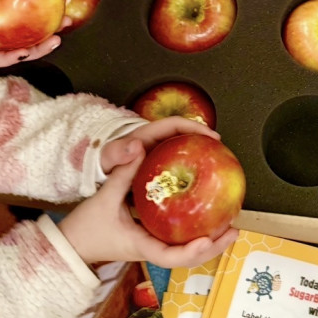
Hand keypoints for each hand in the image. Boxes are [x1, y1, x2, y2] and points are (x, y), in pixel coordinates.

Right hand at [0, 0, 61, 66]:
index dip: (11, 58)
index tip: (24, 52)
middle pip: (19, 49)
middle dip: (39, 48)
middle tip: (55, 39)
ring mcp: (1, 28)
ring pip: (28, 34)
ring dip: (48, 30)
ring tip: (64, 20)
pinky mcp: (7, 13)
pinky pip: (26, 14)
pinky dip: (41, 10)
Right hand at [58, 149, 238, 268]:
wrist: (70, 245)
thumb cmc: (85, 226)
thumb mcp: (104, 197)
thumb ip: (123, 172)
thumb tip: (140, 146)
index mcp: (140, 245)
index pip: (170, 257)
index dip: (191, 251)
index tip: (209, 240)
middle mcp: (149, 250)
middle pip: (187, 258)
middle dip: (213, 247)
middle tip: (234, 230)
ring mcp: (151, 247)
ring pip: (185, 252)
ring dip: (208, 242)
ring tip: (229, 227)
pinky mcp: (149, 241)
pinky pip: (177, 242)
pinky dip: (194, 234)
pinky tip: (207, 219)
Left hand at [99, 114, 220, 174]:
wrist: (95, 181)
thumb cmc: (101, 167)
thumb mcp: (106, 159)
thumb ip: (116, 154)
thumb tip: (135, 146)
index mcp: (146, 136)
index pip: (176, 125)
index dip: (196, 128)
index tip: (212, 137)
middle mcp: (154, 145)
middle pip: (185, 139)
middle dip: (205, 144)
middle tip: (223, 155)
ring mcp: (156, 159)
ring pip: (183, 155)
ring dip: (199, 160)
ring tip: (217, 172)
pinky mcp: (156, 173)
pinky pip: (176, 172)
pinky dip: (188, 178)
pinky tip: (199, 191)